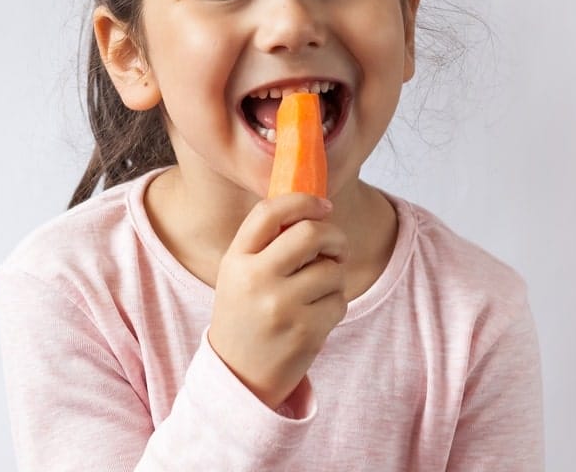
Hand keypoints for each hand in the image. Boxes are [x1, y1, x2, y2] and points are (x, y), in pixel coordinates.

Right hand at [207, 193, 348, 409]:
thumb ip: (266, 243)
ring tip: (315, 292)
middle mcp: (255, 279)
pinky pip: (339, 301)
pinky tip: (314, 316)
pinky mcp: (305, 332)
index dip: (303, 201)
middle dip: (333, 236)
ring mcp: (281, 307)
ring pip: (332, 270)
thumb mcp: (239, 274)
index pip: (270, 212)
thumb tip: (315, 210)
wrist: (239, 376)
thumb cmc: (245, 315)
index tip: (322, 206)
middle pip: (310, 233)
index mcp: (236, 260)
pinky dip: (334, 304)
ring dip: (334, 276)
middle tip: (336, 247)